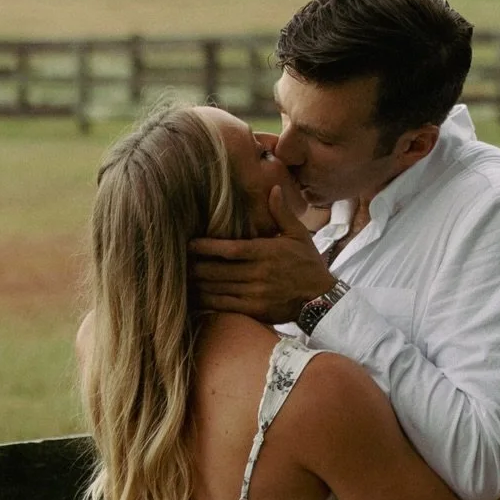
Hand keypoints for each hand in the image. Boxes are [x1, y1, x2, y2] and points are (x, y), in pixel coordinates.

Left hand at [190, 186, 335, 321]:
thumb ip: (282, 213)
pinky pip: (224, 306)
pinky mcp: (254, 310)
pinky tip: (193, 297)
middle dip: (195, 266)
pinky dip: (206, 302)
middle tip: (177, 261)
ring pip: (217, 289)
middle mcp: (258, 273)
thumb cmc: (309, 264)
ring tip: (180, 278)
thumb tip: (273, 189)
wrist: (322, 299)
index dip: (207, 247)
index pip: (231, 249)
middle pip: (218, 270)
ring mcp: (255, 294)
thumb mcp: (299, 235)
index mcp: (266, 252)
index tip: (189, 243)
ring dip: (197, 284)